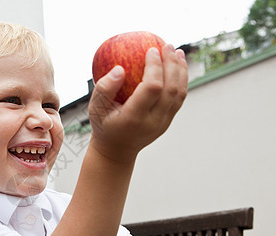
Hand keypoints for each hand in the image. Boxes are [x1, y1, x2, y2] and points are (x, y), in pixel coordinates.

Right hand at [88, 44, 187, 162]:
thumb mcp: (95, 108)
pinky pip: (179, 98)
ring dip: (181, 70)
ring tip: (177, 52)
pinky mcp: (168, 121)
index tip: (150, 49)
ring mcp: (163, 123)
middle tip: (167, 45)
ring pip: (180, 94)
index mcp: (134, 118)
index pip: (152, 88)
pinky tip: (177, 65)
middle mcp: (153, 121)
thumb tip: (119, 68)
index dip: (155, 66)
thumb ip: (104, 88)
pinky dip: (181, 80)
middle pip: (171, 89)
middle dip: (171, 64)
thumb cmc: (103, 125)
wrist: (116, 151)